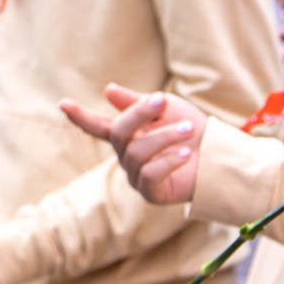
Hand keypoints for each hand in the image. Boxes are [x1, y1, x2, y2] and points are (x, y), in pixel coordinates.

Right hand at [59, 84, 208, 204]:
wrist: (221, 157)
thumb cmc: (193, 131)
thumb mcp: (167, 109)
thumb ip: (137, 103)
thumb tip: (108, 90)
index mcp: (127, 135)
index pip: (97, 126)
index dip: (80, 116)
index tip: (62, 104)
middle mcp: (127, 157)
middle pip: (119, 132)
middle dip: (139, 114)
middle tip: (163, 99)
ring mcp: (137, 176)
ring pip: (137, 152)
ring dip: (165, 137)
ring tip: (188, 129)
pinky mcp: (151, 193)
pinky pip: (150, 174)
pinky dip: (169, 160)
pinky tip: (186, 153)